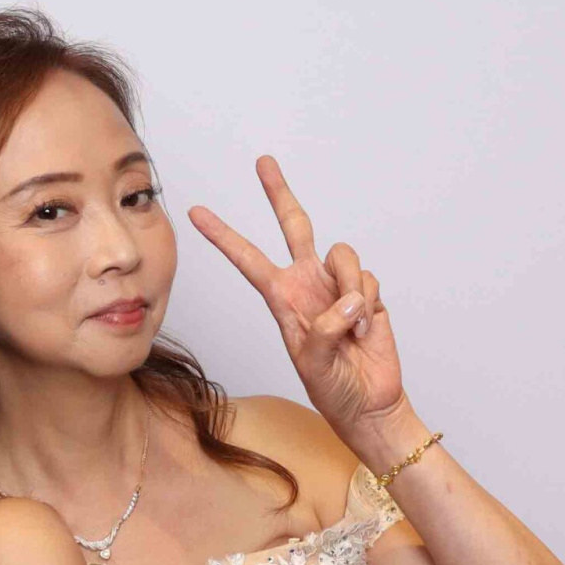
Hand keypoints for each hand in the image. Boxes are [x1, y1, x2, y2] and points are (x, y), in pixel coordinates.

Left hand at [188, 156, 406, 439]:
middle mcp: (306, 282)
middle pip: (294, 225)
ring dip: (349, 288)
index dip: (223, 236)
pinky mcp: (367, 291)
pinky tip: (365, 330)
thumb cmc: (332, 387)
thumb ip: (323, 330)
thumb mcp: (312, 364)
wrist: (369, 401)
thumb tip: (346, 301)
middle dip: (278, 193)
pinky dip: (369, 305)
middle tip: (262, 162)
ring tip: (351, 328)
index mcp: (281, 297)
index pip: (248, 259)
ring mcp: (337, 284)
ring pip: (343, 255)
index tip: (196, 212)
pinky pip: (367, 279)